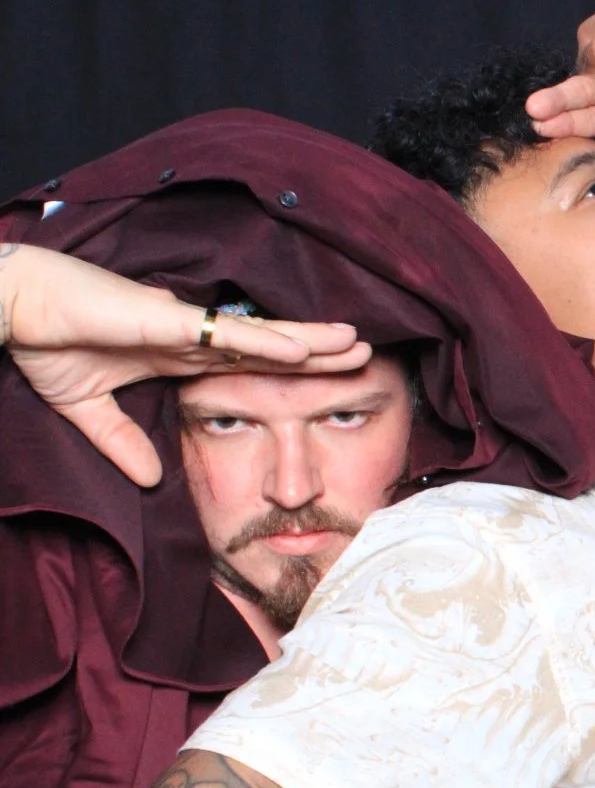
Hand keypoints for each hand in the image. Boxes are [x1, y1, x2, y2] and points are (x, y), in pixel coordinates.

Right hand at [0, 243, 372, 485]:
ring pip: (262, 335)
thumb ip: (121, 441)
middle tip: (367, 355)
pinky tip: (303, 347)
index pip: (249, 367)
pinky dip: (265, 341)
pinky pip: (226, 333)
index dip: (289, 372)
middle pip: (270, 347)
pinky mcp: (165, 319)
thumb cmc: (48, 340)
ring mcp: (183, 326)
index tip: (329, 379)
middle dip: (318, 352)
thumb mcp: (89, 407)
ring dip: (308, 340)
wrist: (13, 310)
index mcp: (179, 356)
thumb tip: (149, 478)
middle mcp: (191, 338)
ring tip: (354, 343)